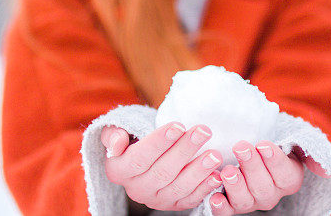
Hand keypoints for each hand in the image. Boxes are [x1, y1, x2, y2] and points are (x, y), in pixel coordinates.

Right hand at [101, 122, 223, 210]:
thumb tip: (117, 143)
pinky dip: (205, 188)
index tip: (178, 125)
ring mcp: (156, 199)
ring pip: (178, 187)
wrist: (143, 154)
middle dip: (185, 150)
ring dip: (198, 171)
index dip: (159, 143)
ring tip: (215, 154)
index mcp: (118, 171)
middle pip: (162, 172)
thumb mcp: (115, 131)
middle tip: (204, 131)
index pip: (139, 158)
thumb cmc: (131, 138)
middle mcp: (136, 189)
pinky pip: (190, 199)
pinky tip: (217, 175)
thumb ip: (113, 135)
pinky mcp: (173, 205)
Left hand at [208, 141, 329, 214]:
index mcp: (290, 178)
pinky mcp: (231, 204)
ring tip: (227, 170)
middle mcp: (271, 193)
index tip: (263, 145)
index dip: (274, 161)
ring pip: (245, 201)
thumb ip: (311, 154)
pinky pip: (227, 212)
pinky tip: (214, 196)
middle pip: (264, 188)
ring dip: (235, 186)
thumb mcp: (296, 142)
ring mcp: (251, 200)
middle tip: (241, 147)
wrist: (252, 142)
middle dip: (252, 167)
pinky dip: (220, 207)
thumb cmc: (275, 140)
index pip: (285, 175)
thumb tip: (325, 172)